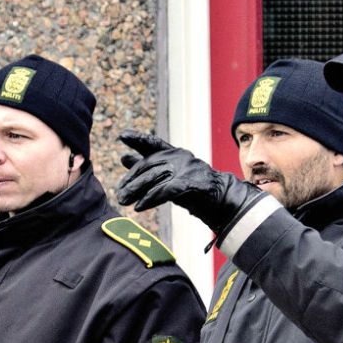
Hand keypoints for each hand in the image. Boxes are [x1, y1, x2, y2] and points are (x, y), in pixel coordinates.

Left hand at [117, 130, 267, 234]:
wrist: (223, 201)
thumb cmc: (196, 191)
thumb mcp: (170, 177)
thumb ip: (149, 168)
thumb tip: (124, 158)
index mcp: (177, 154)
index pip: (154, 144)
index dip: (138, 139)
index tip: (122, 135)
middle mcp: (180, 158)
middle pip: (149, 165)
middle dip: (131, 179)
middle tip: (119, 192)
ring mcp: (186, 169)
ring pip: (154, 177)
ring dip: (136, 190)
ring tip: (123, 200)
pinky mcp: (189, 184)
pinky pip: (164, 191)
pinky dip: (150, 199)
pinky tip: (139, 207)